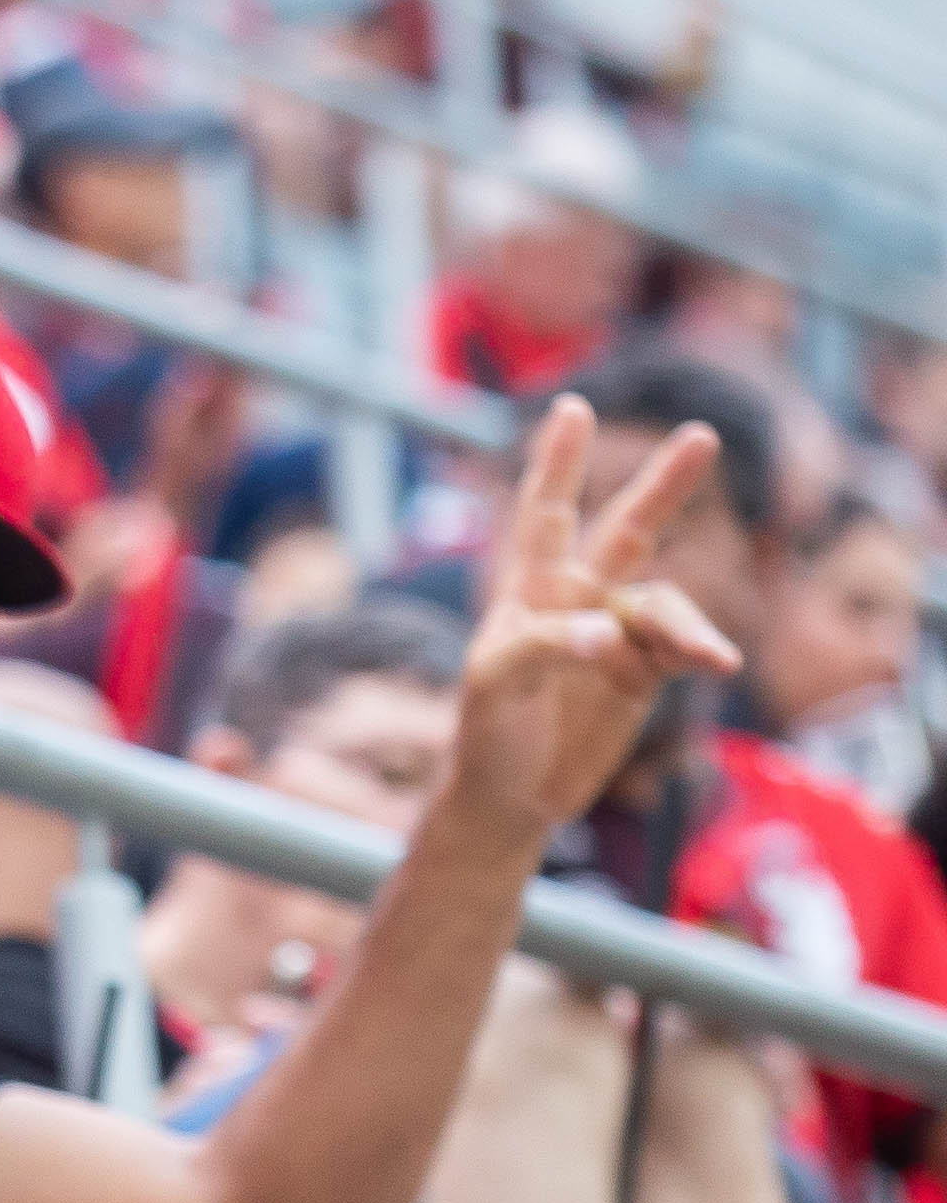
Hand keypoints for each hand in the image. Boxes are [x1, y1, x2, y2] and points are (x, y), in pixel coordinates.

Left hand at [442, 398, 743, 830]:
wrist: (512, 795)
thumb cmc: (486, 730)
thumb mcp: (494, 682)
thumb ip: (545, 645)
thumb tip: (610, 630)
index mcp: (529, 590)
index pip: (543, 515)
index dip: (557, 463)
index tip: (573, 406)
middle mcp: (579, 600)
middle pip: (626, 533)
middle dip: (663, 487)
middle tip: (701, 434)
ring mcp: (619, 634)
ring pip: (665, 605)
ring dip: (686, 625)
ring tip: (704, 656)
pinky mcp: (648, 673)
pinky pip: (685, 649)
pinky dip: (701, 650)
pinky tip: (717, 662)